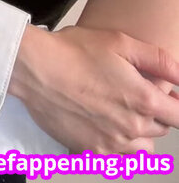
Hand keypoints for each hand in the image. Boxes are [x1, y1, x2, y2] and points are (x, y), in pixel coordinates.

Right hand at [10, 24, 178, 154]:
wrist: (35, 69)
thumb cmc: (75, 51)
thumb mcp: (120, 42)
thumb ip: (159, 60)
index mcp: (143, 101)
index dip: (176, 104)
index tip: (166, 95)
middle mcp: (131, 129)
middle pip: (160, 129)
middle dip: (153, 112)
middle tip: (131, 90)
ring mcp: (111, 144)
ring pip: (141, 146)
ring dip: (137, 131)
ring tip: (117, 109)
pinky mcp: (90, 152)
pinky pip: (116, 157)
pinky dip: (115, 143)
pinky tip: (100, 121)